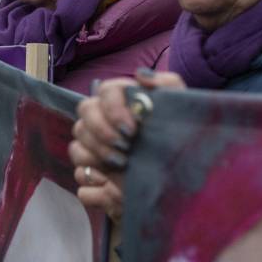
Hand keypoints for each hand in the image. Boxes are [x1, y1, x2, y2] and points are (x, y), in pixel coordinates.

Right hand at [69, 69, 185, 221]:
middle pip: (84, 116)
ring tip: (122, 166)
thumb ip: (167, 84)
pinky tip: (112, 185)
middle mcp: (104, 122)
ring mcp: (95, 149)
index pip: (105, 92)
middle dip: (101, 133)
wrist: (184, 181)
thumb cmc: (181, 140)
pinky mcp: (94, 176)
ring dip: (97, 155)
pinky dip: (94, 181)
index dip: (113, 109)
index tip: (131, 129)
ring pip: (77, 146)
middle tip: (126, 148)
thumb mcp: (182, 109)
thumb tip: (140, 76)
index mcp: (124, 102)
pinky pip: (80, 177)